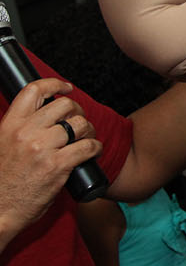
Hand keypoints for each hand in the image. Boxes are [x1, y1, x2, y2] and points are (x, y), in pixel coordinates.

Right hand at [0, 79, 101, 240]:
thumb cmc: (3, 182)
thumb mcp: (3, 146)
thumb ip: (21, 131)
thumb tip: (45, 118)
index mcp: (9, 125)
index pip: (33, 91)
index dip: (54, 84)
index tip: (66, 87)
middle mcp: (25, 133)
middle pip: (64, 105)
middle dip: (77, 111)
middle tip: (78, 123)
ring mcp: (42, 149)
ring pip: (80, 124)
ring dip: (89, 130)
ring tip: (86, 139)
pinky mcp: (58, 166)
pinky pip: (88, 146)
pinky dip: (96, 148)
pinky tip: (93, 152)